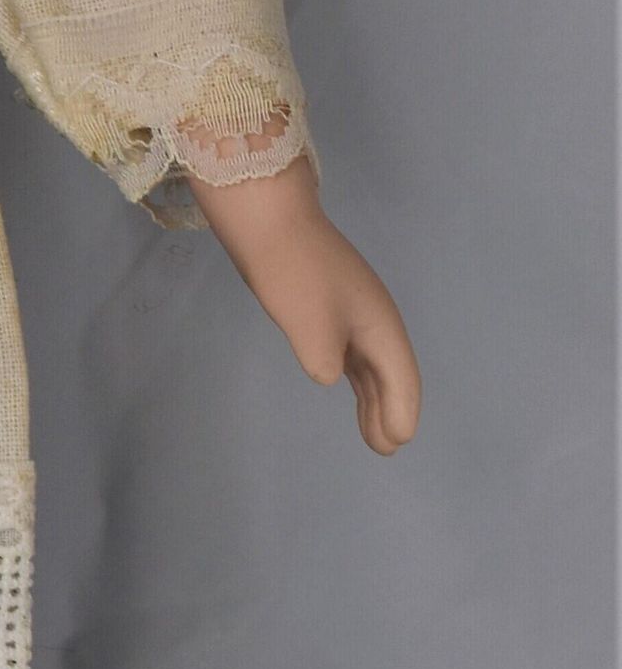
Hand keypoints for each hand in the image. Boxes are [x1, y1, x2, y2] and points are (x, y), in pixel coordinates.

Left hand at [187, 154, 419, 453]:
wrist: (267, 221)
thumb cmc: (292, 273)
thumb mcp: (310, 325)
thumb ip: (326, 360)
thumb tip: (330, 374)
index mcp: (379, 322)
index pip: (401, 376)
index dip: (402, 411)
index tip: (398, 442)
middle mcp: (372, 316)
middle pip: (390, 372)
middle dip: (389, 410)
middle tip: (383, 448)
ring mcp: (349, 309)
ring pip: (370, 363)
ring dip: (372, 397)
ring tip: (372, 433)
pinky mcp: (325, 304)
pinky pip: (350, 350)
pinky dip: (354, 375)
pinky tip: (345, 384)